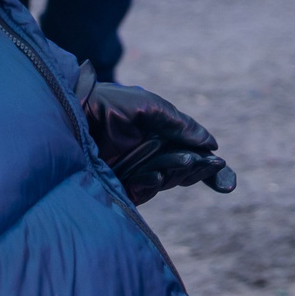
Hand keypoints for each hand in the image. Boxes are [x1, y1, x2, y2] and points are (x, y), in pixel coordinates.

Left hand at [74, 75, 235, 204]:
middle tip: (213, 166)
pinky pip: (144, 191)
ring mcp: (134, 172)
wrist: (69, 114)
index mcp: (158, 135)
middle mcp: (148, 155)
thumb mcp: (147, 106)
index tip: (224, 171)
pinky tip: (154, 176)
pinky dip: (153, 184)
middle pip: (183, 169)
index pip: (188, 152)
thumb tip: (210, 142)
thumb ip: (178, 123)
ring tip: (187, 164)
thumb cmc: (107, 104)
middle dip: (198, 169)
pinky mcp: (119, 188)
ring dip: (179, 173)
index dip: (206, 163)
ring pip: (167, 180)